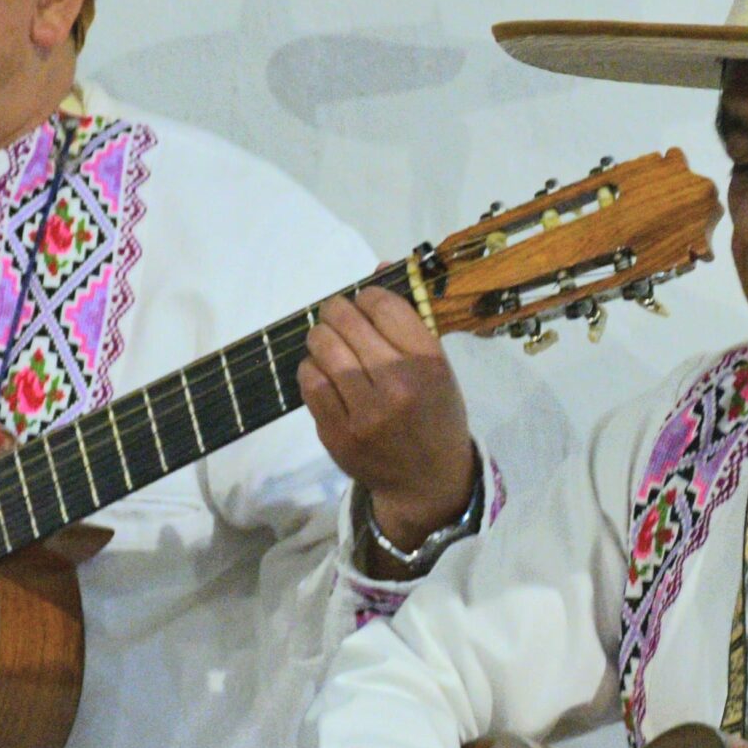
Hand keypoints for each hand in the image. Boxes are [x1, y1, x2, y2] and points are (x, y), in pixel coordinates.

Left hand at [298, 288, 474, 552]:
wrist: (427, 480)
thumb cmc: (435, 414)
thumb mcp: (437, 366)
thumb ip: (407, 320)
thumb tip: (377, 266)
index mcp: (428, 363)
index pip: (384, 305)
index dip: (368, 296)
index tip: (365, 303)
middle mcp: (397, 385)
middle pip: (347, 321)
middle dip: (337, 311)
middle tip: (337, 315)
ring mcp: (364, 413)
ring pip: (322, 347)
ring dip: (320, 337)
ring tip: (328, 341)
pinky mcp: (337, 434)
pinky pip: (309, 382)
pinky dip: (311, 368)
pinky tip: (323, 371)